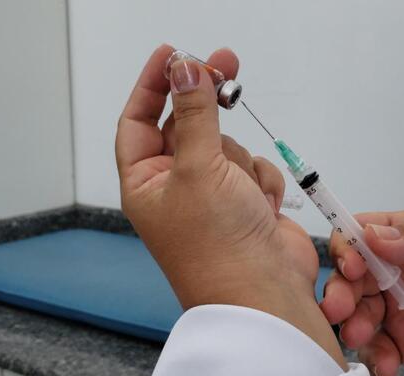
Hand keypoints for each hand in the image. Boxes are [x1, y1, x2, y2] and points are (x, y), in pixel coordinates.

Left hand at [115, 45, 344, 367]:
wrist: (264, 294)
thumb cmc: (217, 248)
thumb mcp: (198, 168)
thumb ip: (193, 113)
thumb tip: (185, 68)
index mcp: (146, 183)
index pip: (139, 120)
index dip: (152, 84)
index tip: (172, 52)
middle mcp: (176, 188)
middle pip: (186, 125)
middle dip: (206, 105)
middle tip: (227, 64)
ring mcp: (213, 196)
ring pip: (227, 145)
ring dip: (240, 161)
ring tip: (242, 194)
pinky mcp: (246, 203)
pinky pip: (254, 168)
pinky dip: (261, 182)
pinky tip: (260, 207)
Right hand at [321, 211, 403, 375]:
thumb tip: (374, 235)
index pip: (358, 235)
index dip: (347, 249)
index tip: (353, 266)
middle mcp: (393, 273)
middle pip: (348, 278)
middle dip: (338, 291)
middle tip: (339, 308)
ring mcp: (395, 310)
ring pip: (355, 314)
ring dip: (351, 325)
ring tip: (362, 336)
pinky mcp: (403, 345)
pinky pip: (376, 351)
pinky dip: (374, 359)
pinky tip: (388, 365)